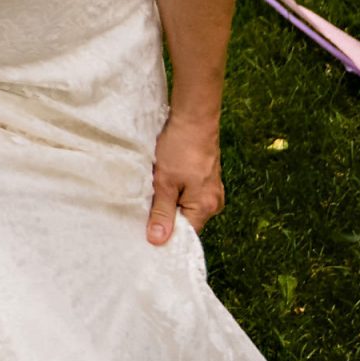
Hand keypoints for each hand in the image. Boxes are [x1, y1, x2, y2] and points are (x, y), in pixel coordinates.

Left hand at [146, 112, 223, 244]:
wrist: (194, 119)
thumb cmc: (179, 149)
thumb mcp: (164, 183)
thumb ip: (161, 212)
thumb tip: (157, 241)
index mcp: (206, 208)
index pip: (185, 234)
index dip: (166, 235)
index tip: (146, 234)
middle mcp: (214, 203)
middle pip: (186, 221)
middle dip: (166, 217)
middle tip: (145, 211)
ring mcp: (213, 191)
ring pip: (186, 207)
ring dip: (170, 202)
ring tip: (154, 193)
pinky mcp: (208, 180)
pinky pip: (190, 195)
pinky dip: (176, 192)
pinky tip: (164, 184)